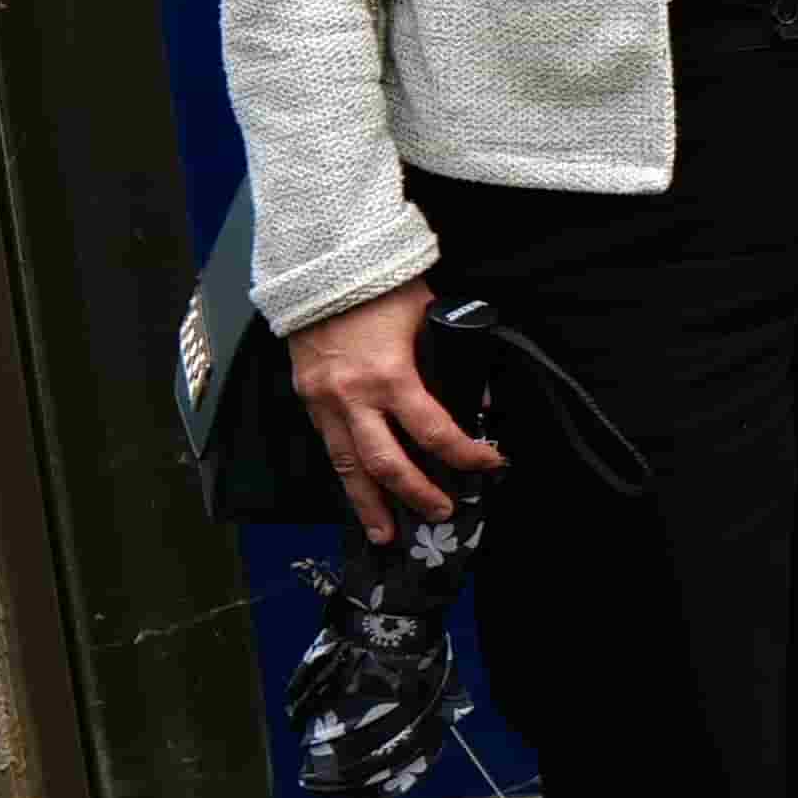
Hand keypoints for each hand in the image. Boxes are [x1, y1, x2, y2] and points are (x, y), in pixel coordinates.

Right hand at [288, 279, 496, 545]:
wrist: (320, 263)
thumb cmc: (380, 285)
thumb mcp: (430, 317)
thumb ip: (453, 359)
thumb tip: (480, 400)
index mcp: (389, 375)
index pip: (434, 432)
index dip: (466, 454)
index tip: (490, 464)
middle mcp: (353, 397)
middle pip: (386, 464)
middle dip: (416, 494)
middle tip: (441, 513)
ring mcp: (324, 401)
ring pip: (347, 467)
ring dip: (368, 504)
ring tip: (385, 533)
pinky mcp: (307, 398)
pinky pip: (329, 446)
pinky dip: (345, 473)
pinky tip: (356, 491)